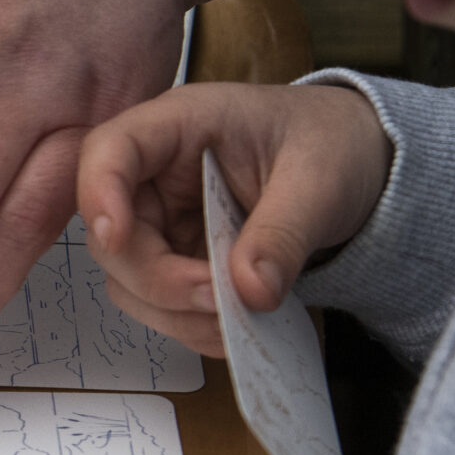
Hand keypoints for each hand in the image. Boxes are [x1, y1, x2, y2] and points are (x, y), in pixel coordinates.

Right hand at [76, 82, 392, 354]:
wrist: (356, 165)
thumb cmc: (331, 147)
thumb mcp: (321, 181)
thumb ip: (284, 233)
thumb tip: (251, 293)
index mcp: (180, 125)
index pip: (110, 150)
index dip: (98, 194)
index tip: (115, 237)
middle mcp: (155, 175)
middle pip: (113, 235)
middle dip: (159, 280)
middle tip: (221, 301)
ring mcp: (161, 221)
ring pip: (128, 280)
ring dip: (175, 313)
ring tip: (238, 324)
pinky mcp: (176, 260)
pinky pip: (161, 305)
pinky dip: (192, 325)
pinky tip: (235, 329)